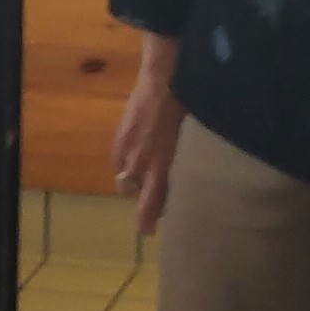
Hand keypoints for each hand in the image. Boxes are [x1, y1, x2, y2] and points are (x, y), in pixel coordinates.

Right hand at [110, 47, 186, 239]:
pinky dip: (124, 162)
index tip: (147, 231)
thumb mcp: (191, 141)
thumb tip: (191, 174)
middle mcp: (141, 162)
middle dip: (141, 198)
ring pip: (124, 177)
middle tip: (154, 196)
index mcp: (162, 165)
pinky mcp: (120, 136)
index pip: (150, 202)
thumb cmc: (187, 109)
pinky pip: (118, 160)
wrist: (164, 79)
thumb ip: (185, 161)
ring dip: (132, 180)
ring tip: (144, 174)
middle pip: (132, 192)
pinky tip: (134, 155)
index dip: (146, 219)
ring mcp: (127, 149)